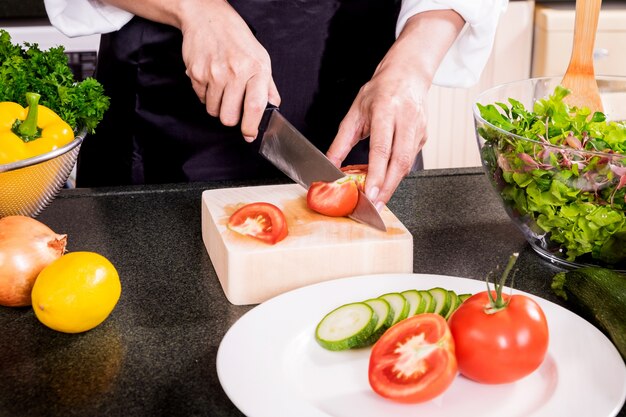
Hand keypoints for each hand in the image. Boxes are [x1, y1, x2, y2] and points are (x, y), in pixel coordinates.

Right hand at [179, 0, 280, 140]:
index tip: (249, 134)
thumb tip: (273, 107)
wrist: (207, 18)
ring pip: (214, 111)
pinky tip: (211, 80)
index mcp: (257, 69)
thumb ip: (268, 86)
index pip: (255, 107)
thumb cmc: (236, 38)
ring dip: (218, 106)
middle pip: (230, 117)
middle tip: (233, 105)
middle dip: (232, 117)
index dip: (251, 126)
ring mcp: (215, 73)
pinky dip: (206, 95)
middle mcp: (236, 72)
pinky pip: (201, 99)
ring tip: (222, 89)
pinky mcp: (197, 74)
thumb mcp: (261, 58)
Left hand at [326, 63, 427, 210]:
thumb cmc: (380, 91)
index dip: (377, 174)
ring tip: (378, 198)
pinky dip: (396, 173)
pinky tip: (386, 180)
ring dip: (392, 184)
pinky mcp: (424, 136)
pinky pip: (409, 160)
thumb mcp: (354, 113)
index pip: (382, 148)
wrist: (408, 75)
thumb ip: (341, 142)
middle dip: (387, 188)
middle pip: (399, 162)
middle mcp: (406, 119)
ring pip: (406, 164)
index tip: (370, 192)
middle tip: (375, 206)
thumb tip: (329, 166)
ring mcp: (418, 129)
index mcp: (386, 110)